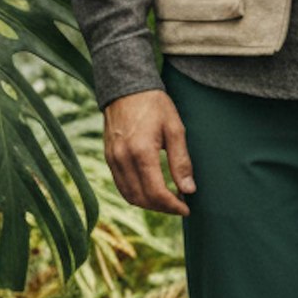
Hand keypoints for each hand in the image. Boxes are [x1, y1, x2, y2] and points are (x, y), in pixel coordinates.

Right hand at [103, 89, 196, 214]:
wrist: (126, 88)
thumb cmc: (155, 105)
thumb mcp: (175, 129)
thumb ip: (181, 161)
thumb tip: (188, 190)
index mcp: (141, 152)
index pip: (156, 192)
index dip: (173, 206)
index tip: (186, 209)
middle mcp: (123, 159)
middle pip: (142, 198)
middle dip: (162, 208)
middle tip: (179, 205)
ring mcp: (112, 159)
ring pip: (129, 195)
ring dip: (148, 204)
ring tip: (167, 200)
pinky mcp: (108, 157)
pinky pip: (121, 185)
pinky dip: (136, 194)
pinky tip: (150, 190)